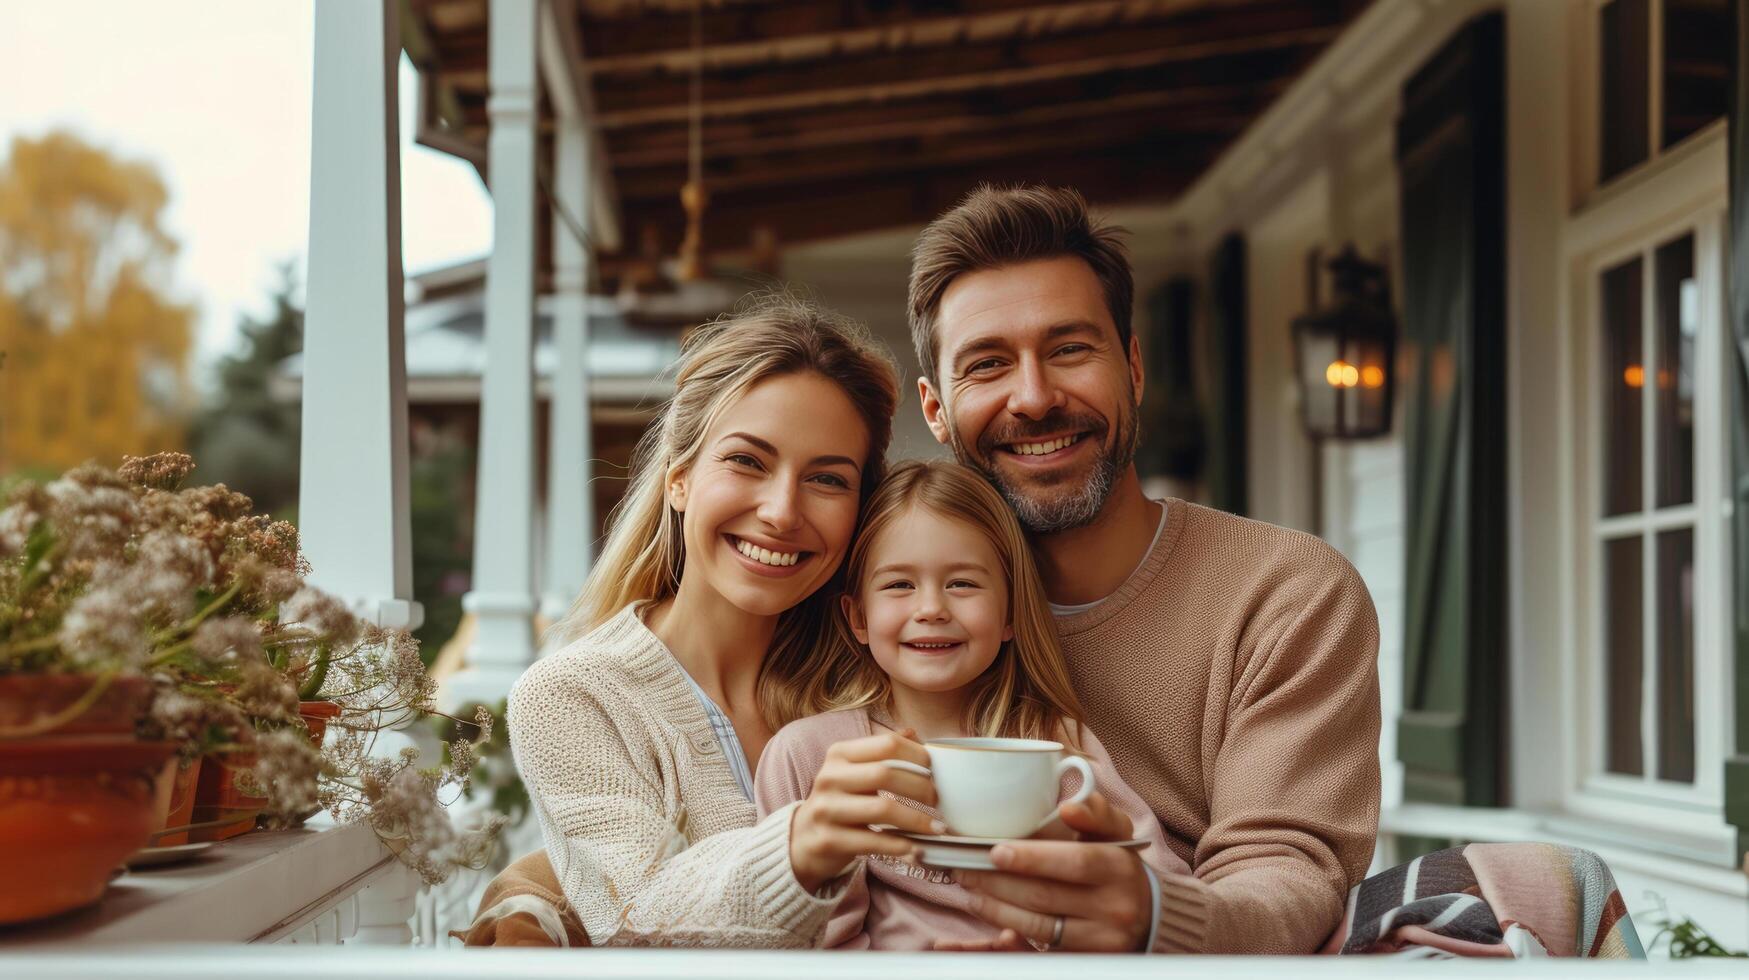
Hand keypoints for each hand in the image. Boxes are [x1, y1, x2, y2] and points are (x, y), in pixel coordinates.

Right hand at [789, 728, 940, 891]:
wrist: (803, 840)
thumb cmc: (839, 801)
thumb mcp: (853, 770)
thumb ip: (881, 752)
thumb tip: (914, 733)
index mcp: (839, 754)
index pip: (887, 744)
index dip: (917, 755)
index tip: (934, 770)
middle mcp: (829, 777)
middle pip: (886, 773)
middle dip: (920, 787)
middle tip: (937, 800)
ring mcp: (826, 809)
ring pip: (882, 808)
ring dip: (917, 819)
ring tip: (937, 827)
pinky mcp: (828, 840)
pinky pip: (874, 841)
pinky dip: (901, 845)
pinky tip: (917, 848)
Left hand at [952, 793, 1151, 951]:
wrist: (1148, 914)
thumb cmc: (1119, 865)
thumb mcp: (1117, 832)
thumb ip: (1096, 812)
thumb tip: (1069, 806)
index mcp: (1119, 868)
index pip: (1073, 862)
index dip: (1032, 859)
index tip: (995, 852)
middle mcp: (1114, 908)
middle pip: (1046, 896)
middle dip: (998, 882)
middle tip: (966, 868)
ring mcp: (1100, 940)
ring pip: (1038, 927)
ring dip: (996, 909)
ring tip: (972, 890)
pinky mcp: (1085, 961)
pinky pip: (1040, 956)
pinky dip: (1009, 941)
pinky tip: (986, 925)